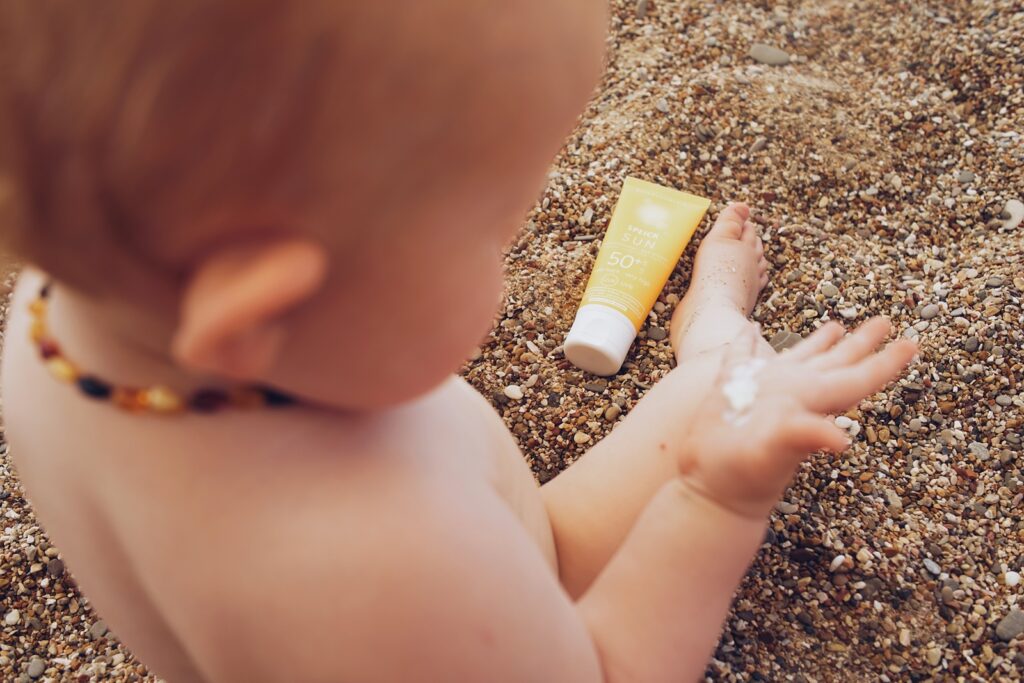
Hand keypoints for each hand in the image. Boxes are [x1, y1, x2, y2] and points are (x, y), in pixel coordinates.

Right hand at [676, 317, 916, 518]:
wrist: (713, 489)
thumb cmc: (744, 475)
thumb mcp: (774, 453)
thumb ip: (803, 438)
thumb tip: (840, 440)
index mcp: (810, 402)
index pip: (857, 379)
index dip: (885, 362)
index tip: (912, 343)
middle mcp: (794, 396)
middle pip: (836, 364)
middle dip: (861, 343)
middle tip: (885, 322)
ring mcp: (764, 394)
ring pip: (800, 360)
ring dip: (819, 342)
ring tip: (836, 324)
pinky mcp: (731, 393)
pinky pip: (742, 359)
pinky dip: (746, 343)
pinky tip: (748, 330)